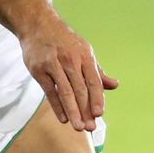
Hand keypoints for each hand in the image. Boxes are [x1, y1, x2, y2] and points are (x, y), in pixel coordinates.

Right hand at [18, 10, 117, 131]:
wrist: (38, 25)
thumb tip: (115, 85)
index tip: (99, 114)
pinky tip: (63, 118)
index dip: (97, 98)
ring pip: (65, 91)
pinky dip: (56, 106)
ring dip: (72, 111)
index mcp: (84, 55)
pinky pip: (49, 91)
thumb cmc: (64, 41)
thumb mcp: (83, 51)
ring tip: (78, 126)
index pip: (93, 80)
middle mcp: (70, 59)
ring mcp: (53, 63)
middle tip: (90, 127)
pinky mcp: (38, 69)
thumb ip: (97, 72)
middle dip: (85, 109)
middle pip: (80, 89)